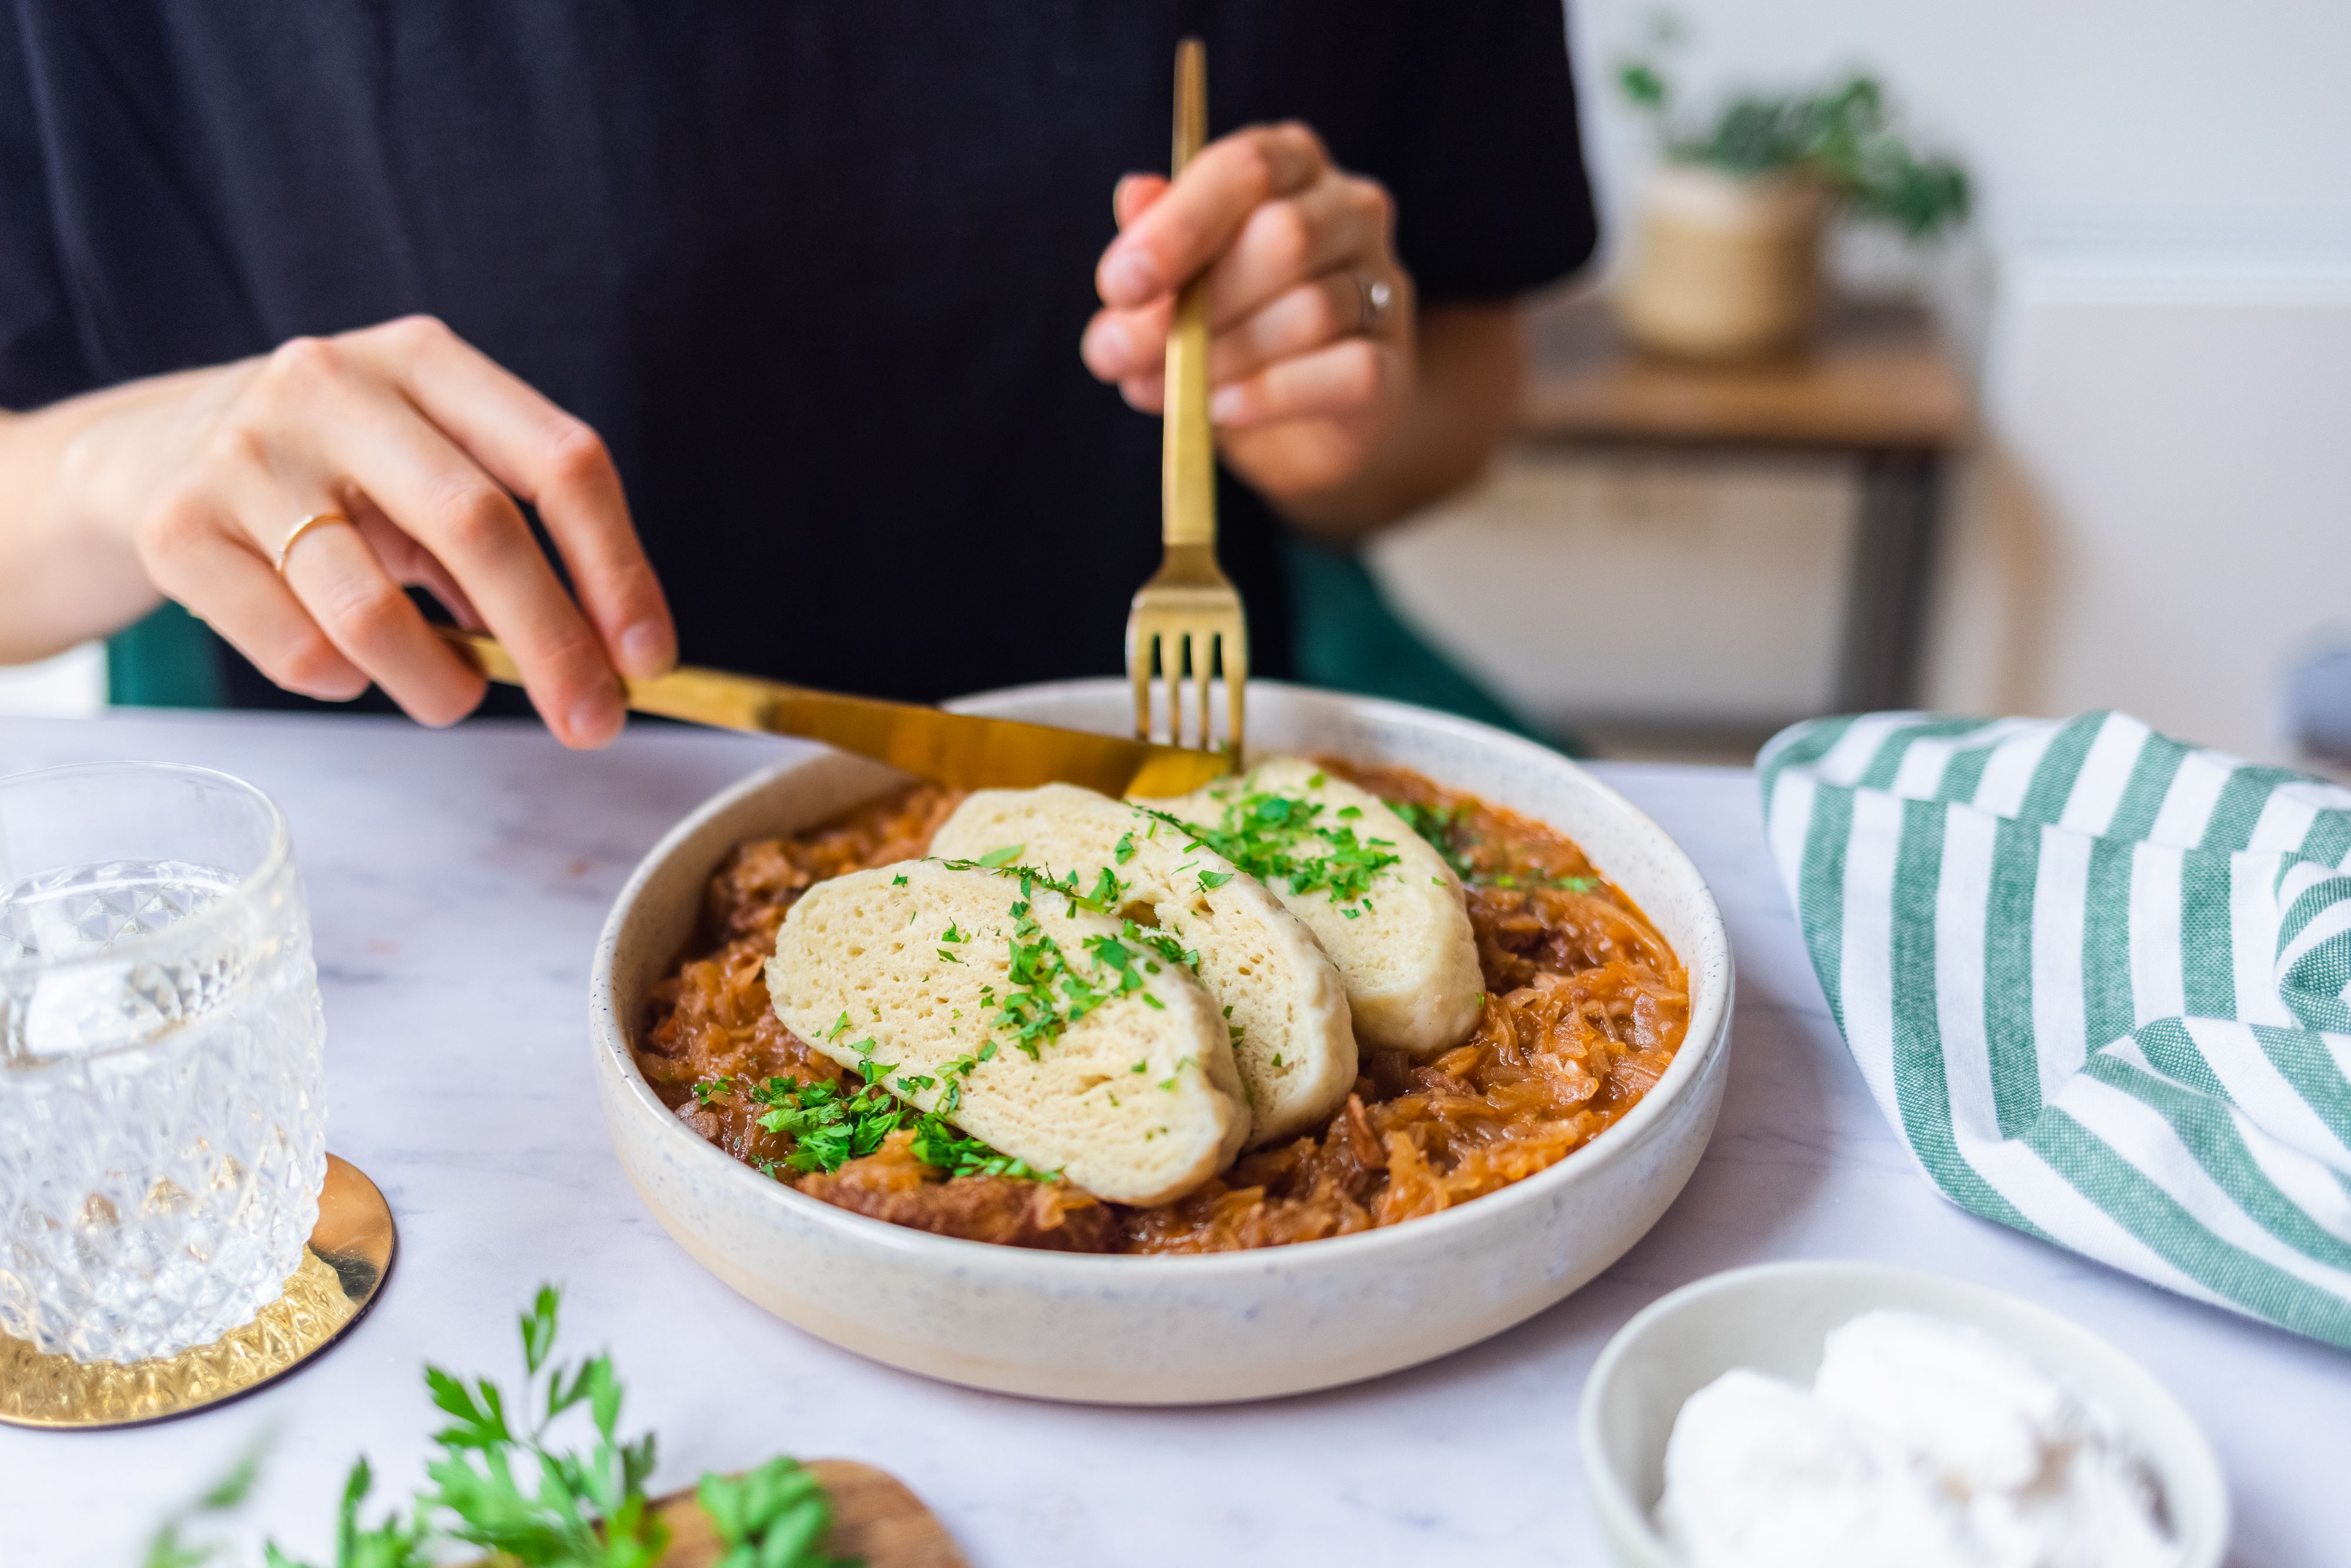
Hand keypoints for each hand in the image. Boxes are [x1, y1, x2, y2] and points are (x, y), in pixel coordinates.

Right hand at [55, 317, 672, 746]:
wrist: (145, 451)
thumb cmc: (333, 472)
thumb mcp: (426, 466)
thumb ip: (511, 539)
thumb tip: (604, 658)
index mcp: (425, 360)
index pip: (560, 460)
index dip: (617, 567)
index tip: (649, 659)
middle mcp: (335, 386)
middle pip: (479, 528)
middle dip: (553, 644)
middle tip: (594, 723)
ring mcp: (247, 452)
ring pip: (374, 611)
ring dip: (439, 684)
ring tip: (450, 696)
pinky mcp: (177, 526)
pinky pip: (296, 648)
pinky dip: (343, 681)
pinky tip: (345, 663)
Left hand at [1081, 123, 1414, 508]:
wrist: (1301, 414)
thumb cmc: (1229, 317)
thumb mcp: (1179, 274)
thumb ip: (1157, 239)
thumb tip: (1134, 196)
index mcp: (1291, 162)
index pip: (1246, 168)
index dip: (1176, 226)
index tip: (1118, 285)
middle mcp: (1351, 207)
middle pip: (1282, 238)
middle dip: (1190, 306)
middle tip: (1119, 354)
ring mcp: (1382, 283)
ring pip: (1309, 311)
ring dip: (1219, 358)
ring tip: (1160, 389)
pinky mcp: (1393, 361)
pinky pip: (1346, 371)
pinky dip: (1273, 393)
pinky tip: (1222, 409)